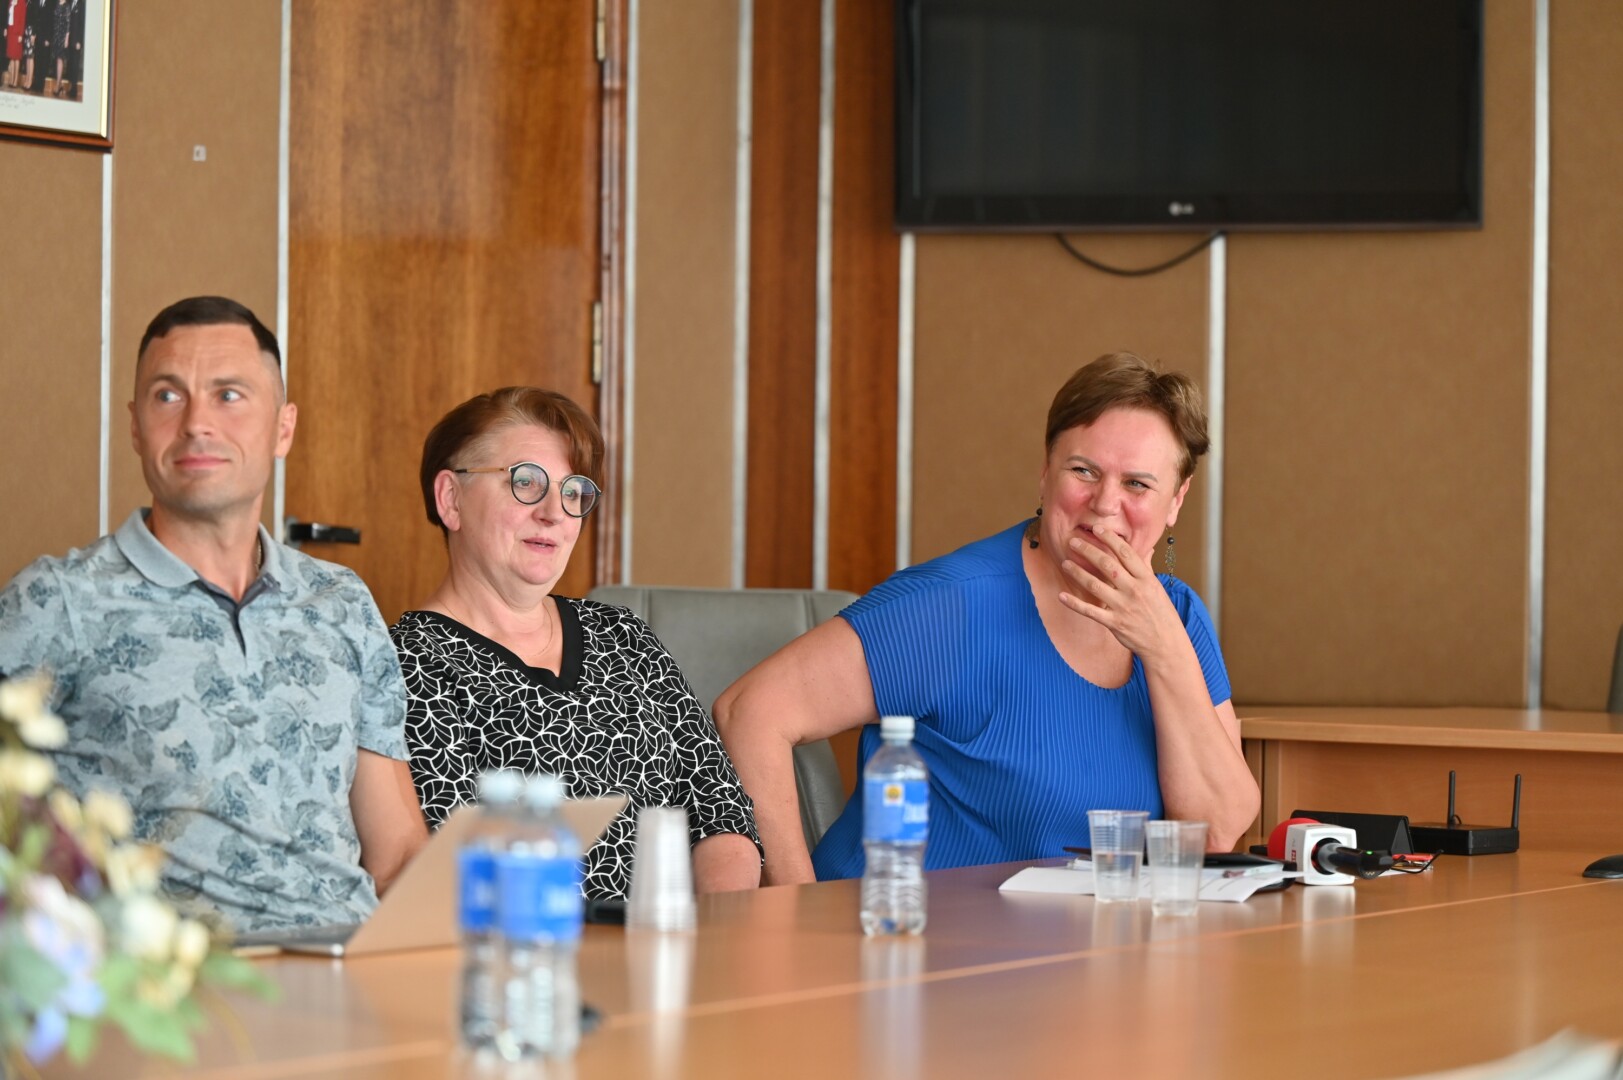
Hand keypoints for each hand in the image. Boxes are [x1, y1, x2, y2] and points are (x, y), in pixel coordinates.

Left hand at [1058, 527, 1182, 662]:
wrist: (1166, 644)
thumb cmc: (1162, 614)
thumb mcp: (1157, 589)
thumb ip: (1147, 569)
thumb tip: (1146, 549)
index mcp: (1146, 579)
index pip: (1126, 553)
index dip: (1110, 539)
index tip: (1097, 529)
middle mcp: (1134, 590)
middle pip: (1108, 565)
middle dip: (1088, 551)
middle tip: (1073, 541)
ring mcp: (1123, 607)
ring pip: (1095, 585)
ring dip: (1077, 573)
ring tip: (1065, 563)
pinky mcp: (1114, 623)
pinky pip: (1090, 611)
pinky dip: (1074, 603)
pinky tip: (1062, 595)